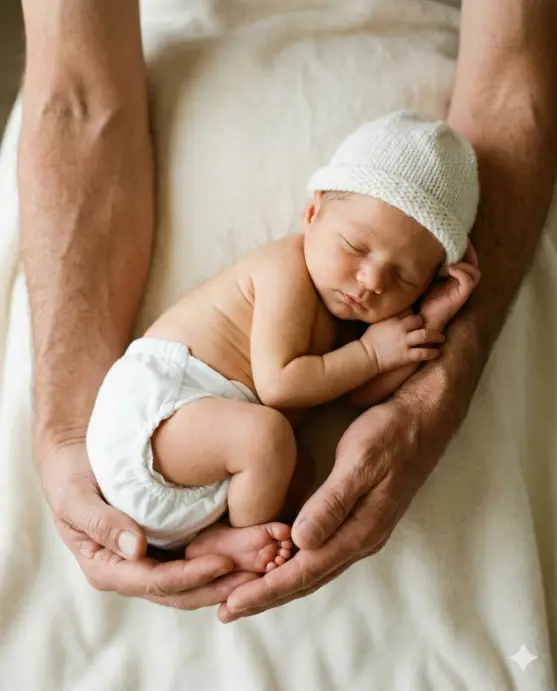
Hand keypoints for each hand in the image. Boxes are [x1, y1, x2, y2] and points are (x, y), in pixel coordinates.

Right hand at [38, 438, 256, 607]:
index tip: (224, 563)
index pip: (157, 582)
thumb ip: (102, 523)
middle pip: (183, 590)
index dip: (191, 576)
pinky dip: (225, 556)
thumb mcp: (76, 496)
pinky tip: (252, 547)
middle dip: (221, 584)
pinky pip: (198, 557)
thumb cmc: (72, 476)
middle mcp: (134, 572)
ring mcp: (152, 560)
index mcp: (109, 569)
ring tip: (266, 564)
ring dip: (230, 575)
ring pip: (196, 579)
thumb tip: (135, 550)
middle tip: (259, 573)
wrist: (77, 458)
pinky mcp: (168, 543)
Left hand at [218, 391, 452, 622]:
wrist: (425, 417)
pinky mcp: (357, 518)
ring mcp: (361, 530)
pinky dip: (293, 564)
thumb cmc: (391, 433)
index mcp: (361, 531)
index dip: (267, 590)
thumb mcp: (361, 461)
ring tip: (244, 594)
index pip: (306, 571)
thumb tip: (301, 543)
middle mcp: (361, 539)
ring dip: (278, 584)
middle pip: (307, 579)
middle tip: (226, 611)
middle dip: (266, 596)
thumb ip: (333, 502)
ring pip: (313, 569)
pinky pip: (321, 552)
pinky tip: (276, 561)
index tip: (233, 605)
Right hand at [361, 314, 443, 372]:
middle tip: (432, 326)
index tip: (417, 316)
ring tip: (441, 337)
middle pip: (418, 320)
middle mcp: (400, 329)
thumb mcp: (378, 323)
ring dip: (436, 336)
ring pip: (425, 335)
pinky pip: (423, 353)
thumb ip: (390, 318)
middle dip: (425, 322)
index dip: (413, 313)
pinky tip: (438, 352)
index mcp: (392, 319)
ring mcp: (404, 342)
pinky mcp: (406, 355)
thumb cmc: (370, 340)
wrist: (366, 356)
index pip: (408, 310)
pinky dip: (433, 353)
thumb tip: (397, 313)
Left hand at [418, 241, 480, 329]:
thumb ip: (426, 264)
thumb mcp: (422, 276)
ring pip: (474, 271)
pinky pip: (468, 281)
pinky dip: (462, 272)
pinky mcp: (461, 296)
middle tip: (459, 238)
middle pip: (472, 261)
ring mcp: (461, 289)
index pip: (464, 257)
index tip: (452, 234)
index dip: (461, 246)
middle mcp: (460, 281)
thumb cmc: (419, 297)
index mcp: (453, 275)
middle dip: (467, 249)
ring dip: (466, 260)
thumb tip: (419, 245)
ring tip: (455, 253)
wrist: (420, 318)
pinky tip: (451, 268)